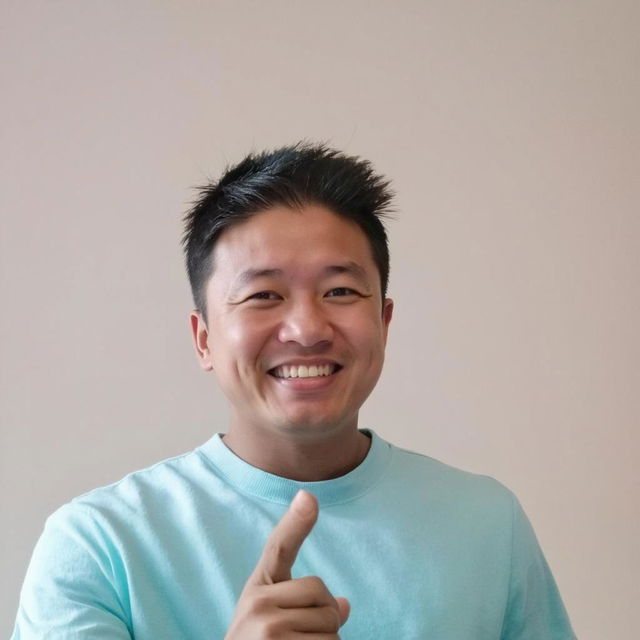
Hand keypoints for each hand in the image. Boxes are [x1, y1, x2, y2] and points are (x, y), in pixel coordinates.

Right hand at [225, 490, 349, 638]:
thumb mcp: (268, 617)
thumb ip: (301, 601)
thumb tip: (346, 604)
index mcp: (258, 589)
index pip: (280, 549)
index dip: (297, 522)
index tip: (310, 495)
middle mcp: (259, 606)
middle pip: (326, 598)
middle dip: (325, 621)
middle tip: (298, 639)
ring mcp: (269, 633)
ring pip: (333, 629)